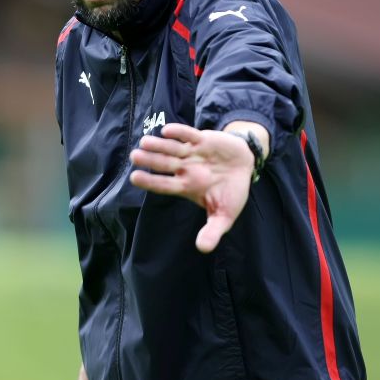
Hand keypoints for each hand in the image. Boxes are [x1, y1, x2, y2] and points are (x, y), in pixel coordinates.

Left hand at [129, 123, 255, 252]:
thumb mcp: (225, 215)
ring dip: (159, 145)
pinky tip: (167, 131)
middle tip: (134, 156)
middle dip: (150, 160)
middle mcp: (185, 169)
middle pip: (164, 164)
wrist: (245, 165)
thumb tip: (203, 249)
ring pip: (172, 148)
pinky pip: (189, 135)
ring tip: (144, 141)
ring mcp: (192, 153)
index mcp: (187, 186)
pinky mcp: (202, 140)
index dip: (150, 181)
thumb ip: (213, 231)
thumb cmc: (232, 191)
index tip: (134, 177)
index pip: (164, 185)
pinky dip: (179, 132)